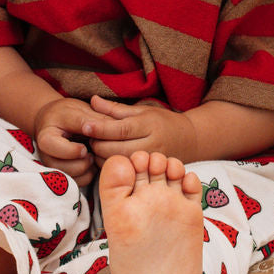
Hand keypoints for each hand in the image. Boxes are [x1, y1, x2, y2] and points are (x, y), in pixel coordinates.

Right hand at [33, 97, 97, 186]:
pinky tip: (92, 160)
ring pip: (75, 178)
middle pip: (66, 169)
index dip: (73, 150)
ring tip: (92, 153)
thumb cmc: (67, 113)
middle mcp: (46, 157)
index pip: (55, 149)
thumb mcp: (77, 110)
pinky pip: (81, 182)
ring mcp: (54, 168)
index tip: (85, 146)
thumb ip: (91, 120)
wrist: (56, 121)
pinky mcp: (63, 176)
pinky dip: (90, 173)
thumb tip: (106, 128)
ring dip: (89, 167)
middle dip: (84, 161)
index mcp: (45, 138)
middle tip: (91, 148)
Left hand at [81, 95, 196, 164]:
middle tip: (90, 136)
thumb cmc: (162, 121)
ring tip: (98, 145)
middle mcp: (150, 144)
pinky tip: (107, 156)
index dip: (100, 128)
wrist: (188, 140)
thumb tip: (92, 101)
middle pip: (115, 149)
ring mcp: (150, 161)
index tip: (85, 125)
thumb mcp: (142, 110)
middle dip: (97, 144)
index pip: (120, 129)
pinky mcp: (149, 172)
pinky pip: (124, 171)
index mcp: (148, 125)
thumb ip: (115, 109)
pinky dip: (111, 165)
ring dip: (101, 156)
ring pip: (118, 163)